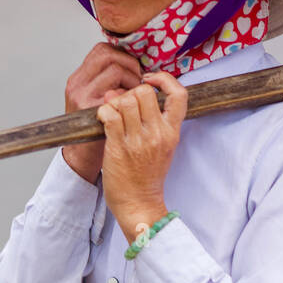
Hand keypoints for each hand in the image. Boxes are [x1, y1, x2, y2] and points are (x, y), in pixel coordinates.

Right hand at [62, 44, 145, 183]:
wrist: (83, 158)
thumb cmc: (95, 130)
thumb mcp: (95, 100)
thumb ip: (109, 83)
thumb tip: (136, 67)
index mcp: (79, 79)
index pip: (103, 50)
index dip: (123, 55)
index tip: (133, 70)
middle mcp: (78, 84)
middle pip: (109, 54)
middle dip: (130, 64)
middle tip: (139, 80)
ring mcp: (83, 96)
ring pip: (115, 68)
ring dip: (132, 78)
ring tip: (136, 94)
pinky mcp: (93, 109)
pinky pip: (118, 90)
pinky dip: (130, 94)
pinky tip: (133, 106)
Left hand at [95, 71, 188, 243]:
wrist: (138, 203)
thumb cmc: (148, 176)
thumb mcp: (163, 146)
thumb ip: (153, 120)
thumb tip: (128, 93)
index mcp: (172, 132)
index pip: (179, 94)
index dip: (164, 79)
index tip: (150, 80)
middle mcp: (157, 133)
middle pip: (145, 92)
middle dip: (131, 92)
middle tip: (125, 104)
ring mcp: (138, 140)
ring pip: (125, 100)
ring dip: (115, 103)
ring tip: (113, 114)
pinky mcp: (119, 146)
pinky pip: (110, 115)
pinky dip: (103, 112)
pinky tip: (104, 120)